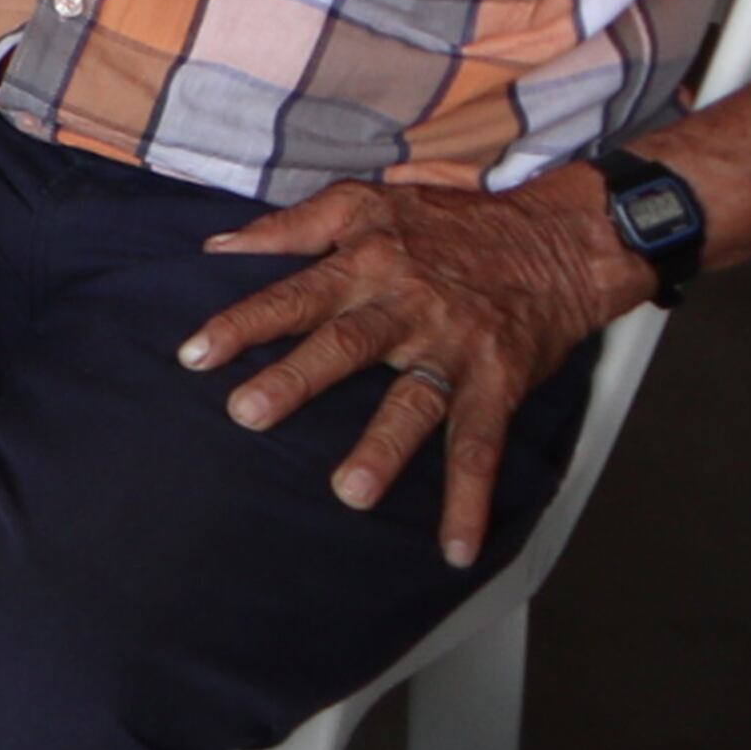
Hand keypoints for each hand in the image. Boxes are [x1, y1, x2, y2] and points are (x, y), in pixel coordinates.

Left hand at [183, 177, 639, 567]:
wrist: (556, 240)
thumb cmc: (450, 222)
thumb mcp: (367, 202)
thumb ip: (291, 225)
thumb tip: (218, 245)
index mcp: (368, 262)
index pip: (294, 296)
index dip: (243, 323)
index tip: (194, 354)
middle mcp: (407, 306)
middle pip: (345, 344)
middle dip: (295, 379)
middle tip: (246, 414)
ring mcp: (454, 348)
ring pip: (413, 402)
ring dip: (383, 449)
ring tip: (348, 494)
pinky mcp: (499, 383)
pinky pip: (482, 445)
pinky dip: (470, 499)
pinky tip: (455, 548)